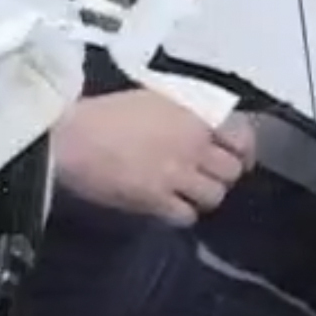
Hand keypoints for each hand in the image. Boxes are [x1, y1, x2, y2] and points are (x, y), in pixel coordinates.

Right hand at [53, 94, 257, 227]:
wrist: (71, 136)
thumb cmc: (106, 112)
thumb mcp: (158, 99)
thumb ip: (187, 114)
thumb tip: (204, 128)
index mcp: (196, 116)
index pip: (243, 136)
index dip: (245, 150)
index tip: (240, 158)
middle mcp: (194, 145)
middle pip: (232, 171)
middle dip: (222, 175)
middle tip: (204, 177)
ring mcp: (176, 174)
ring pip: (215, 196)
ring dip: (203, 197)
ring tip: (186, 194)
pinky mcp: (154, 200)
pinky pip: (186, 216)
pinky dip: (181, 214)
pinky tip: (168, 208)